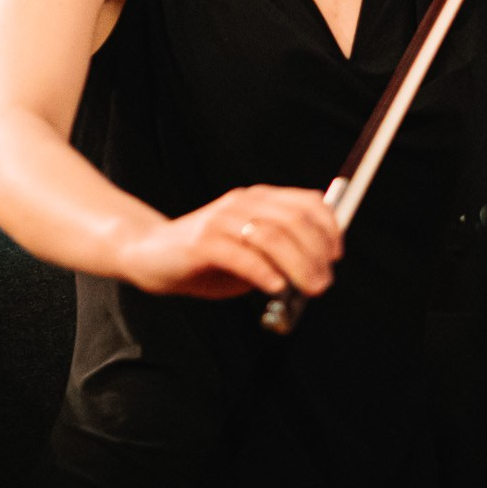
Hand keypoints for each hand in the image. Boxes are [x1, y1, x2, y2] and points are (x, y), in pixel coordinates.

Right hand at [115, 185, 341, 300]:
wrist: (150, 254)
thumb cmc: (207, 258)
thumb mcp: (251, 252)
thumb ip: (280, 254)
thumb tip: (319, 269)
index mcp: (258, 199)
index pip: (305, 202)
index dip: (328, 228)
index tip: (336, 255)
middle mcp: (242, 203)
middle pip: (292, 220)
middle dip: (316, 253)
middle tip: (324, 282)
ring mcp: (221, 220)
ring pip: (271, 236)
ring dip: (297, 265)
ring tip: (308, 288)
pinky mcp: (202, 242)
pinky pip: (240, 254)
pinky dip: (264, 271)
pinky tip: (275, 287)